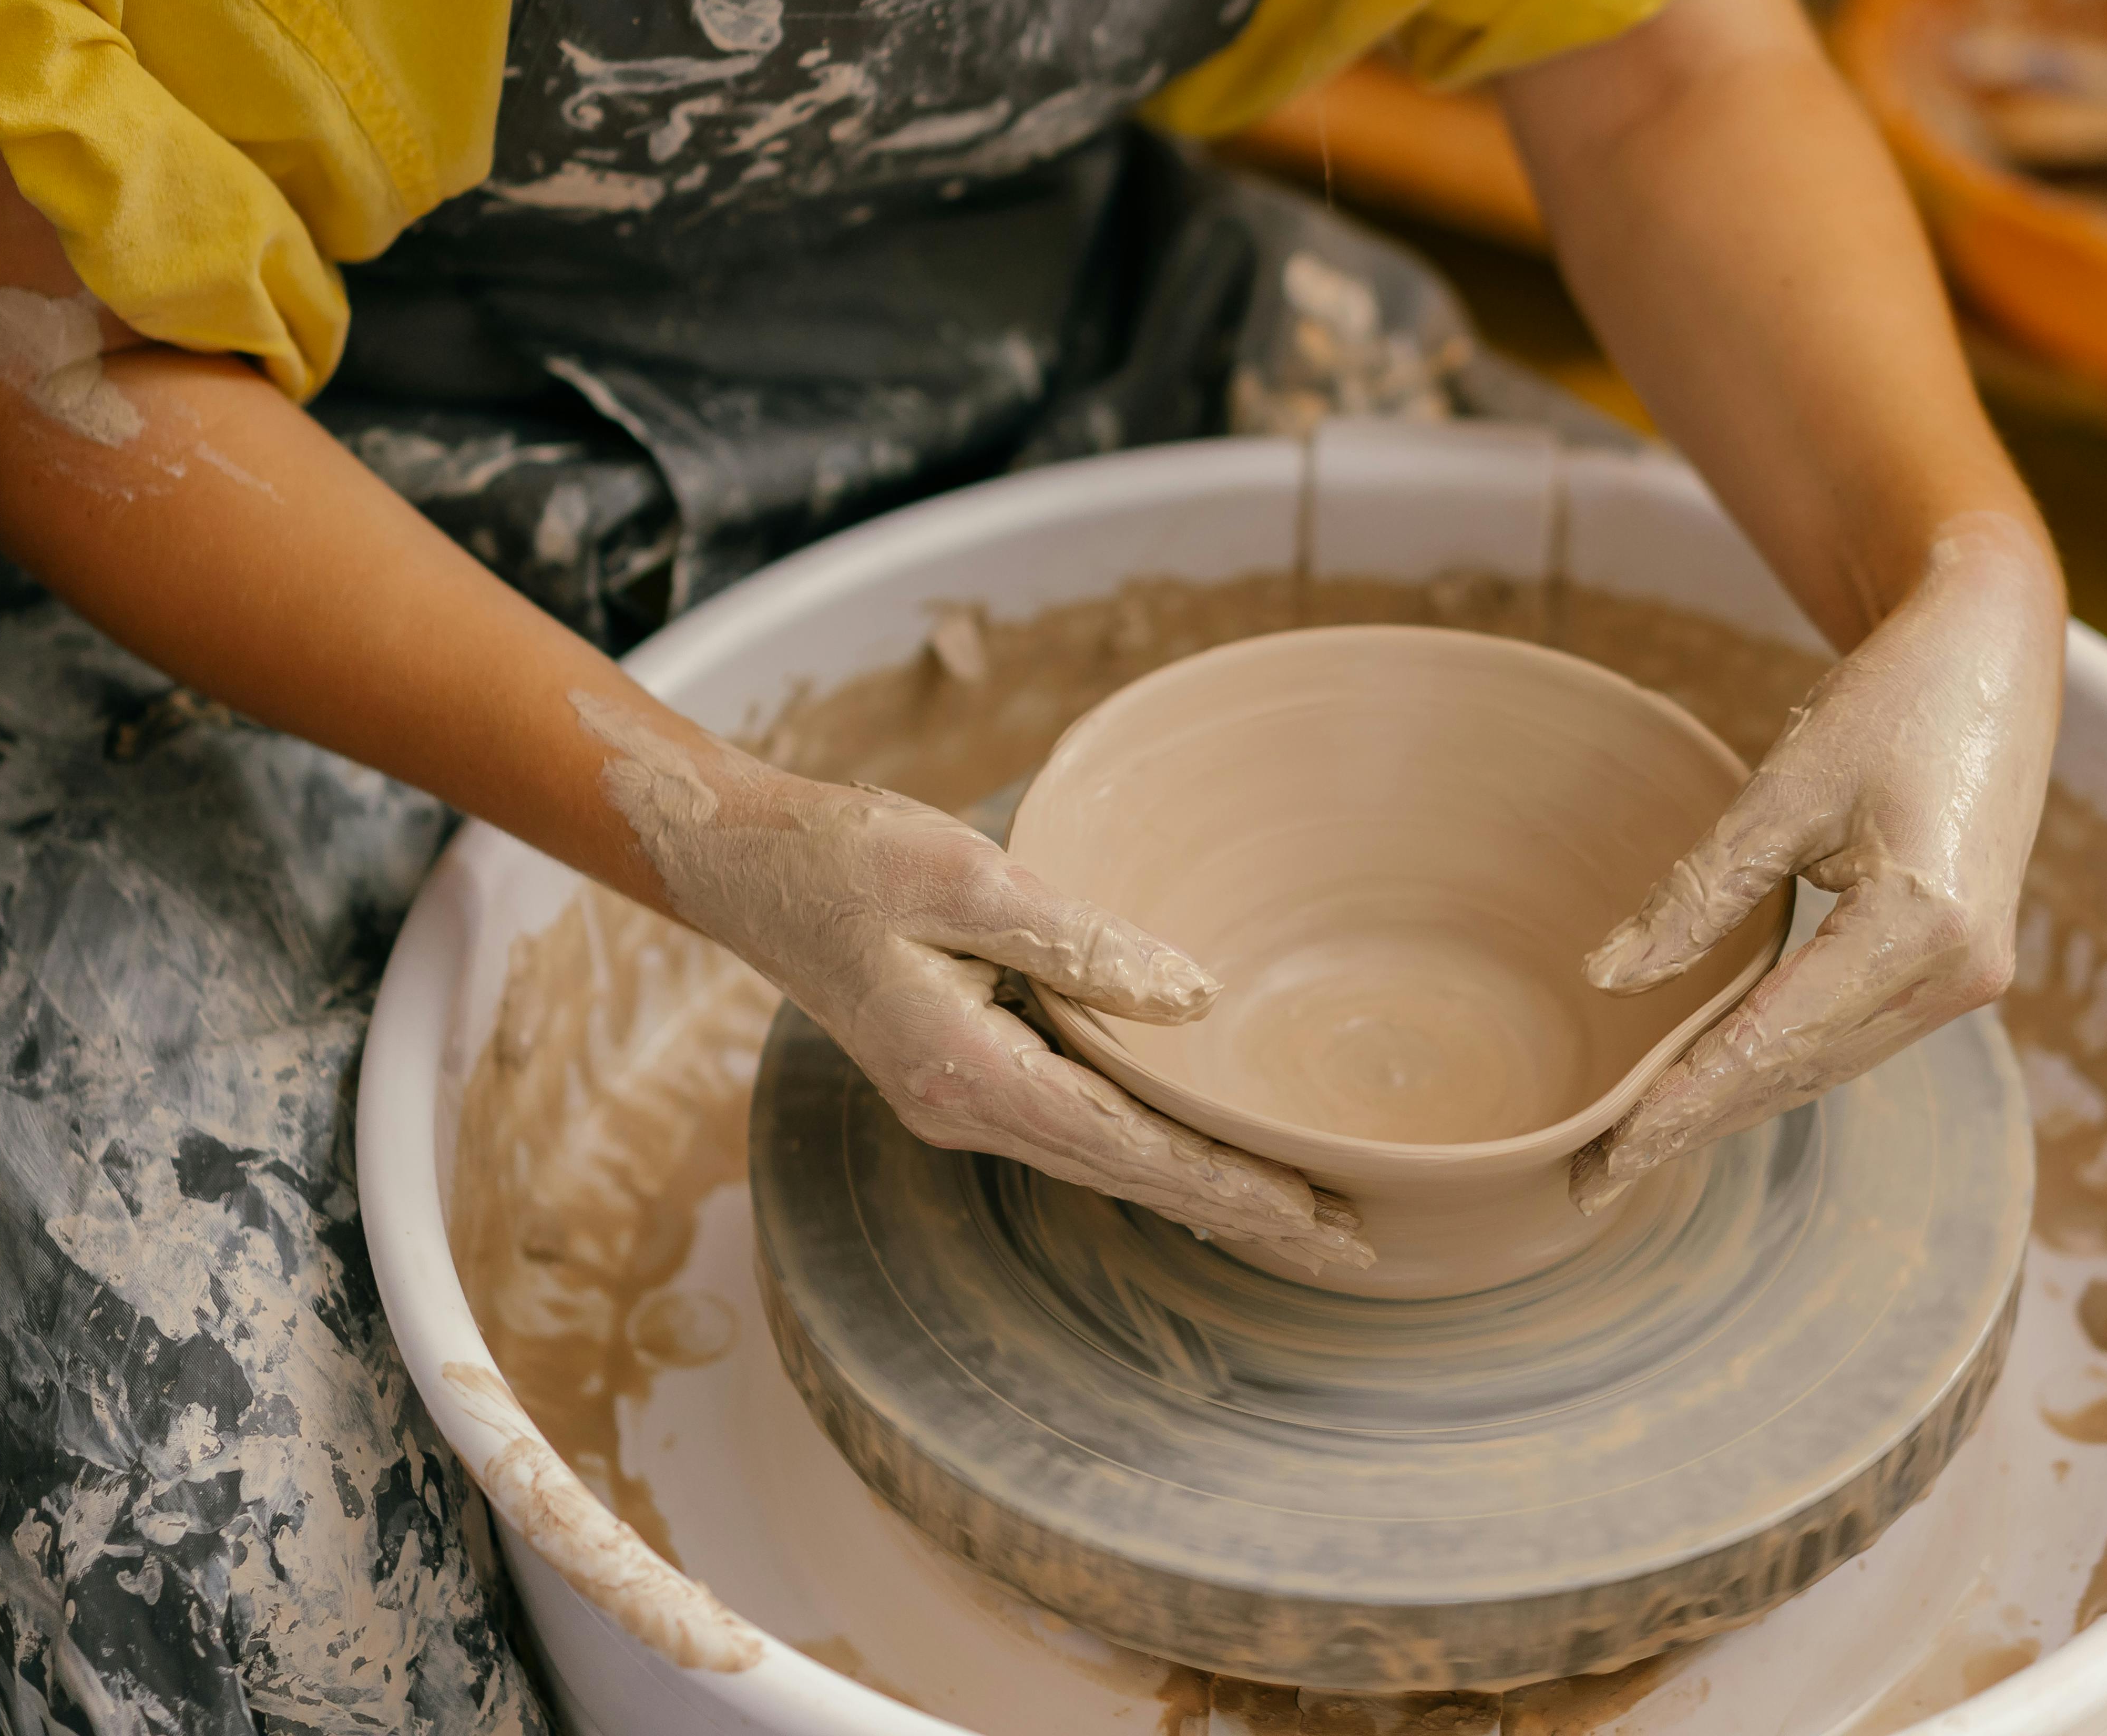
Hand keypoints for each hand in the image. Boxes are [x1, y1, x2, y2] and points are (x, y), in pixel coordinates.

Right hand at [579, 699, 1369, 1272]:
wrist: (752, 868)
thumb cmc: (849, 858)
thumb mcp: (963, 875)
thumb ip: (1080, 940)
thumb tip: (1192, 998)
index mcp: (968, 1070)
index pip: (1129, 1148)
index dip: (1229, 1185)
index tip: (1322, 1216)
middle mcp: (966, 1109)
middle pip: (1129, 1178)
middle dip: (1241, 1214)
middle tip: (1354, 1247)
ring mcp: (961, 1103)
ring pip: (1108, 1164)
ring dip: (1204, 1193)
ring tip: (1306, 1218)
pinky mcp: (964, 1078)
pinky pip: (1079, 1134)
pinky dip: (1152, 1158)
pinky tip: (1201, 1165)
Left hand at [1570, 513, 2062, 1210]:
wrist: (1994, 655)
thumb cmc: (1889, 702)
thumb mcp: (1784, 786)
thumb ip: (1699, 893)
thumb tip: (1609, 979)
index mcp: (1919, 926)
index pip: (1772, 1043)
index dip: (1680, 1106)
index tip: (1603, 1159)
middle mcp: (1958, 972)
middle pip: (1799, 1073)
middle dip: (1695, 1126)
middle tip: (1594, 1179)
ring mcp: (1969, 975)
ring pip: (1827, 1064)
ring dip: (1735, 1106)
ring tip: (1637, 1148)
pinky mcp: (1960, 963)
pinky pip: (1852, 1034)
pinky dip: (1779, 1063)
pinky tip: (1714, 1086)